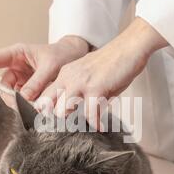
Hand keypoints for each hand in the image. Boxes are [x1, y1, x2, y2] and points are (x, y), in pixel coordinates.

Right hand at [0, 36, 88, 104]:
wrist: (76, 58)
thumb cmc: (62, 55)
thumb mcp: (51, 67)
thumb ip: (37, 82)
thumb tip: (23, 98)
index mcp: (17, 54)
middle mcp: (17, 67)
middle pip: (4, 84)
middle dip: (11, 97)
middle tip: (23, 107)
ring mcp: (23, 79)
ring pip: (14, 95)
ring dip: (22, 103)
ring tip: (38, 107)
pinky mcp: (31, 90)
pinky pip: (25, 100)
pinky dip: (30, 106)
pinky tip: (41, 108)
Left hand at [38, 17, 167, 128]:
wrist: (129, 47)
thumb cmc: (112, 64)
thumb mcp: (88, 76)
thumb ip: (79, 92)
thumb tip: (77, 114)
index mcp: (64, 74)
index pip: (44, 95)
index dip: (47, 110)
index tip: (56, 121)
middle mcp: (68, 78)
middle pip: (47, 104)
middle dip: (56, 117)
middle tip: (71, 125)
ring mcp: (81, 83)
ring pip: (62, 111)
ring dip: (74, 121)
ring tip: (85, 124)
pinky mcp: (96, 89)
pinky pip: (90, 114)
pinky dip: (96, 123)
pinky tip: (100, 126)